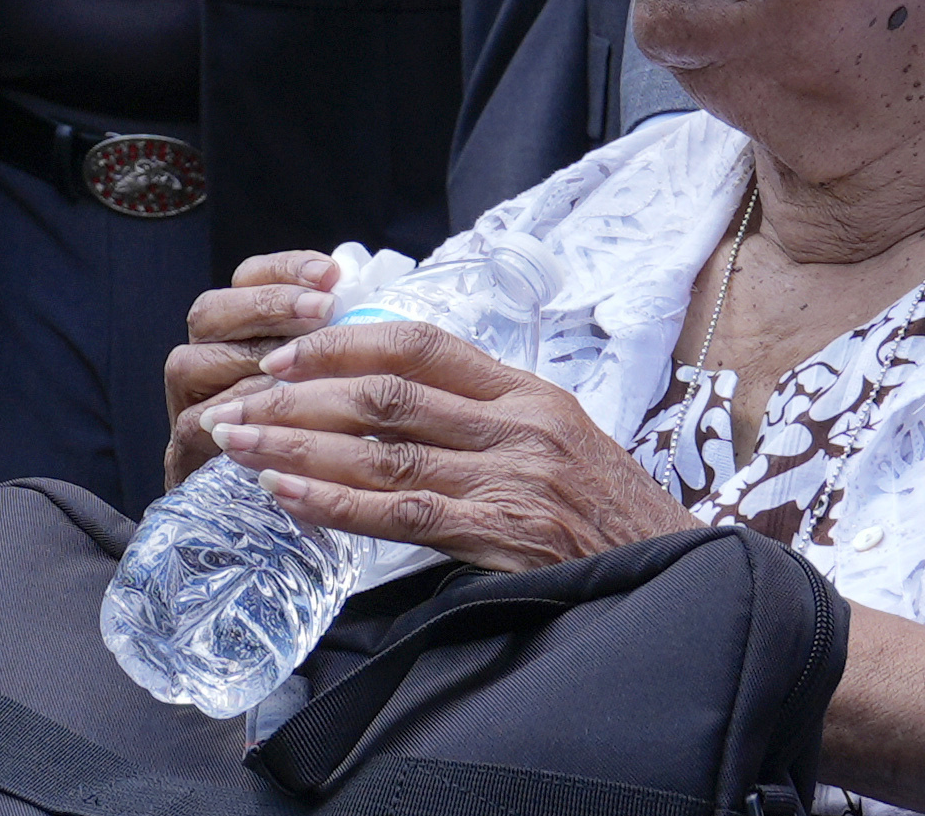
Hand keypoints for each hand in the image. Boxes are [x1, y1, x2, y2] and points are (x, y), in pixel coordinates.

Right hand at [166, 248, 344, 485]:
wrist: (266, 528)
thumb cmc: (318, 447)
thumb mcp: (332, 386)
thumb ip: (336, 342)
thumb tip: (362, 294)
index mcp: (238, 334)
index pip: (246, 279)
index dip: (284, 270)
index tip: (329, 274)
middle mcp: (204, 362)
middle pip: (210, 313)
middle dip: (268, 306)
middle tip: (323, 309)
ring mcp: (187, 407)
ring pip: (191, 362)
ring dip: (251, 359)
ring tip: (304, 364)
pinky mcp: (182, 456)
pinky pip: (195, 426)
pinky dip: (236, 417)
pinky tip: (280, 416)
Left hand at [200, 318, 688, 574]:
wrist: (686, 581)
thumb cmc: (616, 522)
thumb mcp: (564, 446)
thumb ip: (492, 421)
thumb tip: (402, 408)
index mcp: (530, 392)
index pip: (421, 342)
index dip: (343, 343)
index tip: (286, 353)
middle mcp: (519, 425)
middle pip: (386, 394)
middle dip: (299, 395)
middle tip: (238, 401)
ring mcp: (512, 479)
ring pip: (384, 450)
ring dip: (299, 445)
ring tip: (238, 445)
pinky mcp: (504, 537)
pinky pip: (402, 515)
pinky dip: (336, 503)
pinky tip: (288, 497)